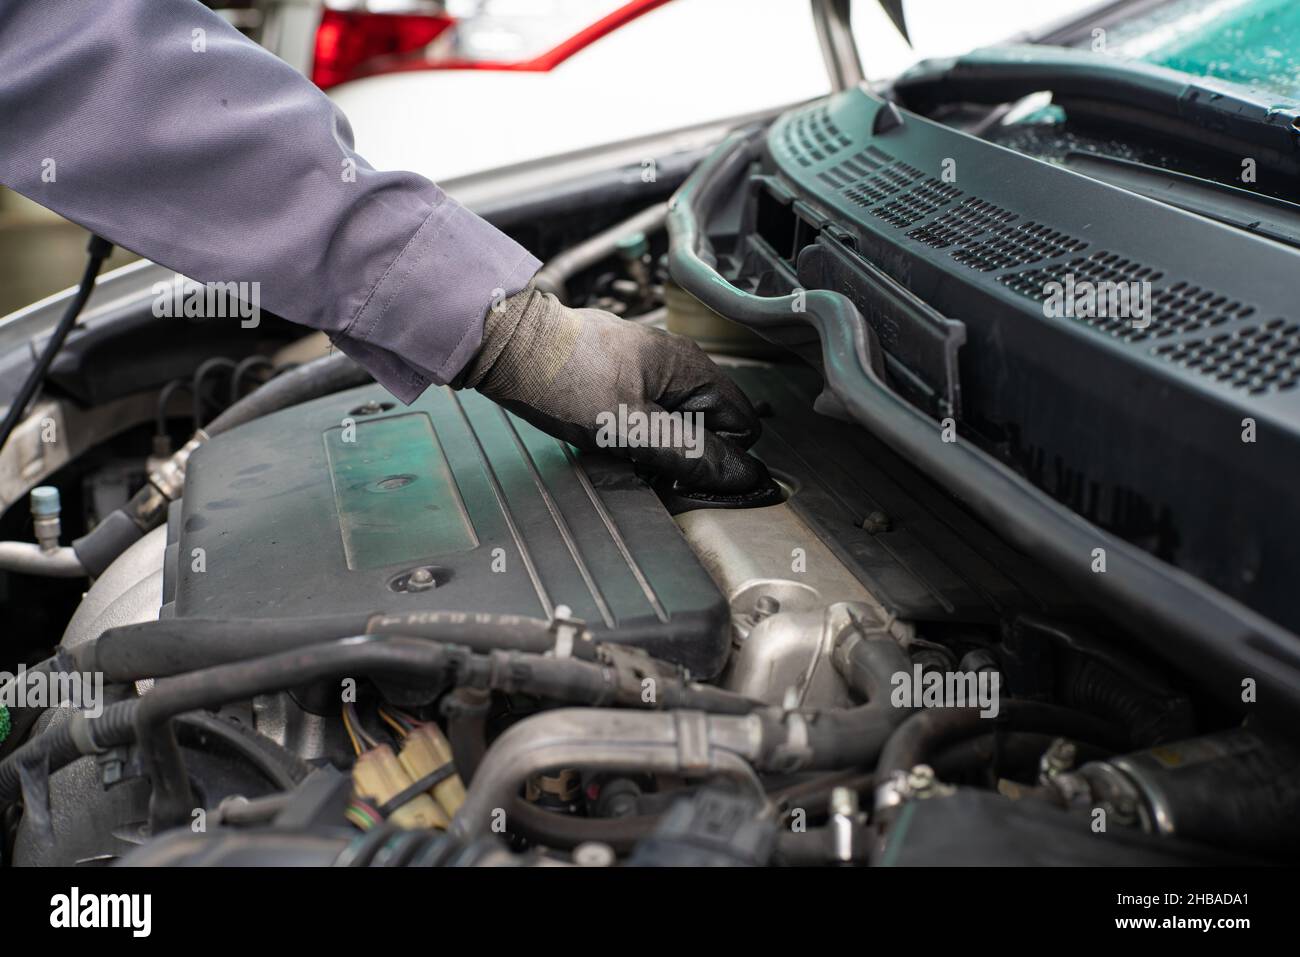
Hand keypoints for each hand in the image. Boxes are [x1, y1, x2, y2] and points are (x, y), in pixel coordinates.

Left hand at [459, 286, 767, 492]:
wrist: (507, 346)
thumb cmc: (563, 379)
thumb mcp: (631, 428)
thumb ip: (690, 454)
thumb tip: (743, 475)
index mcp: (692, 367)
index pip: (742, 426)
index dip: (720, 457)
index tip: (683, 473)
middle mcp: (678, 362)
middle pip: (709, 426)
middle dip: (685, 453)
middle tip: (643, 461)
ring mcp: (650, 366)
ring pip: (677, 422)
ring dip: (657, 446)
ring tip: (620, 446)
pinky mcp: (624, 373)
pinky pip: (649, 414)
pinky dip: (635, 432)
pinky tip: (606, 434)